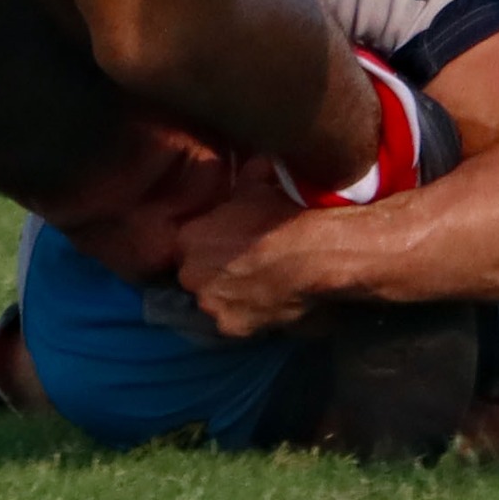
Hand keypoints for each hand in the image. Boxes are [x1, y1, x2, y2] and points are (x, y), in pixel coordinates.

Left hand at [174, 177, 323, 340]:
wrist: (314, 252)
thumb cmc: (280, 214)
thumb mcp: (254, 185)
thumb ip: (238, 184)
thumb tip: (247, 171)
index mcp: (187, 238)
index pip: (184, 245)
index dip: (205, 244)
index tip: (223, 241)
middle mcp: (190, 275)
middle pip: (194, 275)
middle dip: (210, 270)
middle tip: (240, 262)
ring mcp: (210, 305)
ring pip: (212, 300)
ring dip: (226, 294)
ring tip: (255, 283)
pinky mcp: (232, 328)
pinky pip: (234, 320)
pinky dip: (246, 313)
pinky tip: (265, 300)